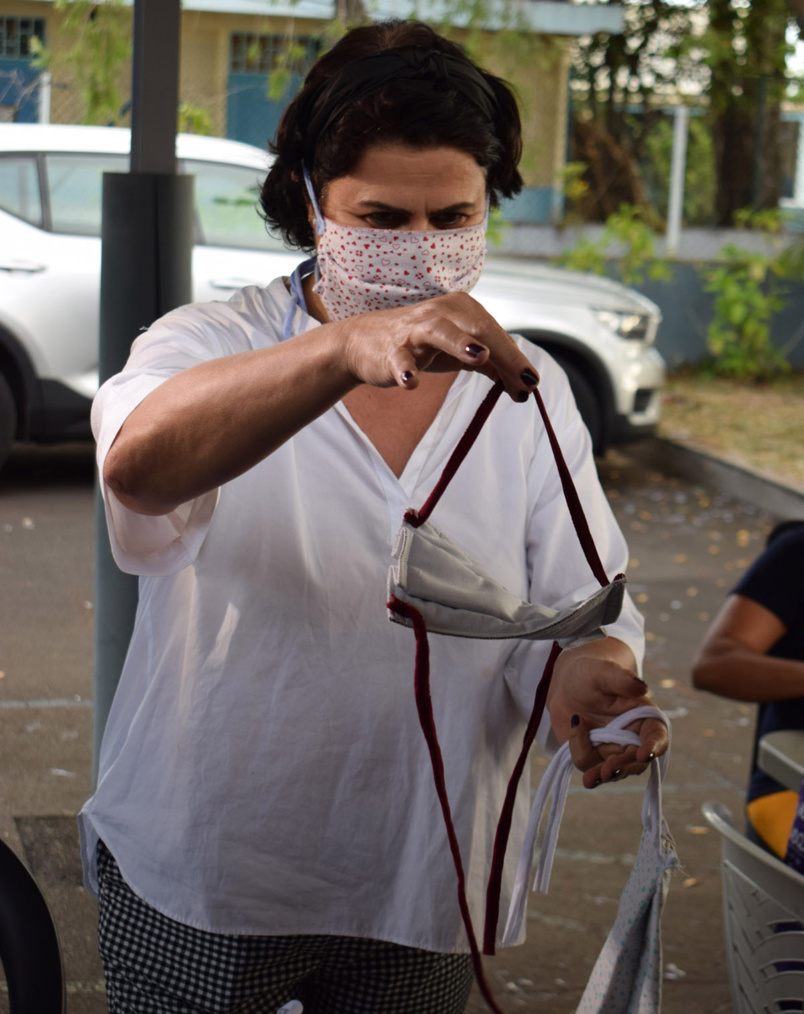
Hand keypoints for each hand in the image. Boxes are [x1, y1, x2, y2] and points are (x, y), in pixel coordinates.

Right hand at [332, 292, 538, 401]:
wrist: (366, 343)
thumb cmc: (422, 345)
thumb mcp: (461, 354)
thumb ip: (493, 367)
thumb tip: (525, 388)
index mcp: (463, 310)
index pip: (495, 334)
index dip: (515, 358)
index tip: (532, 383)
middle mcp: (442, 313)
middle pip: (478, 330)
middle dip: (504, 353)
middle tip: (525, 378)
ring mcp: (415, 330)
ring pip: (440, 332)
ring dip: (460, 343)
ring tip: (479, 356)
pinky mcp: (391, 350)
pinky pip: (400, 360)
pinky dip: (406, 370)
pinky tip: (411, 382)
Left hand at [547, 641, 668, 788]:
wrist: (565, 686)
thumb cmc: (589, 674)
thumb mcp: (601, 671)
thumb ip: (620, 678)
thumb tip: (642, 687)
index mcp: (643, 716)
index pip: (657, 735)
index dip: (654, 747)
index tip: (643, 754)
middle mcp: (632, 737)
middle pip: (636, 761)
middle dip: (624, 767)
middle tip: (608, 770)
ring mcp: (613, 750)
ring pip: (614, 770)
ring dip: (602, 775)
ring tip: (589, 779)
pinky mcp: (594, 757)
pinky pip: (589, 764)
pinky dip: (579, 752)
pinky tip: (575, 730)